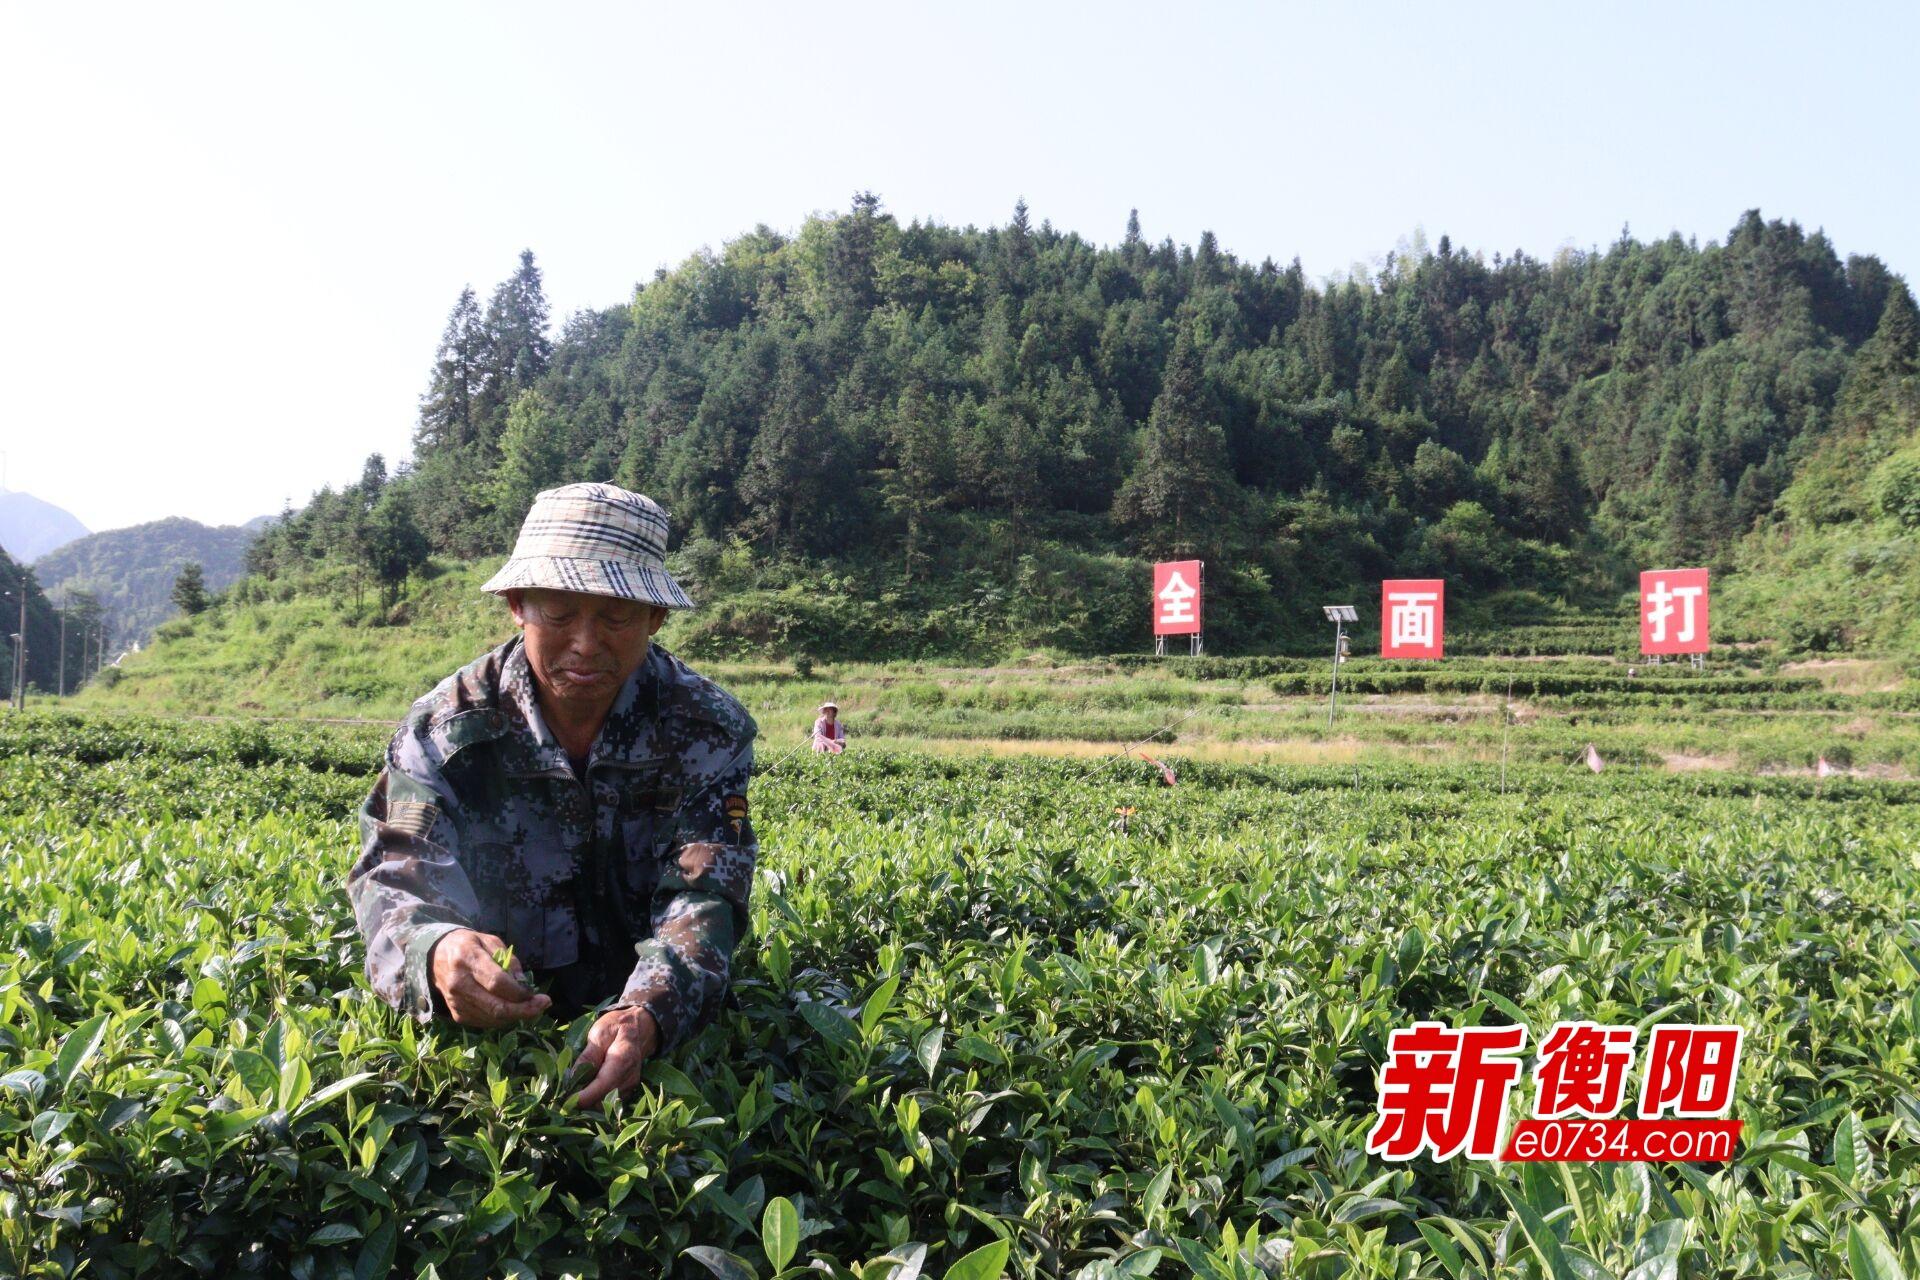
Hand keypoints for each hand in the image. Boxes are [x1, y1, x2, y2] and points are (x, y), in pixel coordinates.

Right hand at [429, 928, 550, 1027]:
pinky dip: (502, 1019)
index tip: (538, 994)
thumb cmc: (469, 945)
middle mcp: (459, 983)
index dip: (520, 993)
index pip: (497, 983)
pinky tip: (512, 1010)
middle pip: (496, 1007)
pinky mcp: (457, 1014)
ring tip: (531, 1007)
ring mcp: (456, 1001)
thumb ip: (508, 959)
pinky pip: (485, 1022)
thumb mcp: (489, 940)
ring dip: (516, 1016)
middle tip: (543, 1006)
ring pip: (492, 1018)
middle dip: (524, 1010)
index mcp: (467, 959)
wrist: (436, 957)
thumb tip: (523, 983)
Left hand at [569, 1005, 659, 1109]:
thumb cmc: (616, 1027)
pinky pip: (609, 1103)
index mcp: (622, 1061)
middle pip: (604, 1101)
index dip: (584, 1097)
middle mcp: (629, 1078)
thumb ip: (587, 1056)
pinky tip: (584, 1092)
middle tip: (562, 1098)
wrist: (639, 1029)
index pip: (602, 1086)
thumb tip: (572, 1078)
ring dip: (588, 1104)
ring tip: (572, 1094)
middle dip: (583, 1104)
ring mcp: (630, 1086)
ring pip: (606, 1105)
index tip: (565, 1101)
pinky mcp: (627, 1091)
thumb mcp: (599, 1034)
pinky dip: (596, 1101)